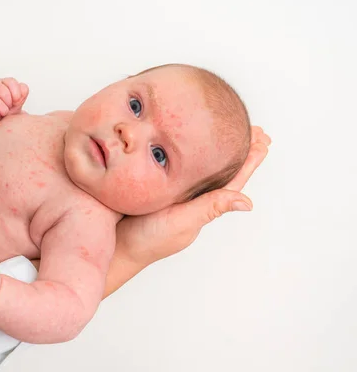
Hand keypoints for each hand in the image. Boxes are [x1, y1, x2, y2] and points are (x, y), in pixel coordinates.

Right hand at [0, 78, 28, 131]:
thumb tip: (22, 89)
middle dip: (9, 103)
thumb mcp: (20, 98)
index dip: (16, 94)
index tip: (16, 101)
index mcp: (5, 82)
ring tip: (4, 112)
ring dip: (3, 110)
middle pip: (3, 92)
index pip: (11, 82)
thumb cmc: (12, 106)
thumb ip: (23, 91)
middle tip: (9, 107)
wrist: (3, 119)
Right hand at [116, 126, 270, 266]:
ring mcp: (170, 190)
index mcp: (200, 203)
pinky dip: (183, 150)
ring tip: (227, 131)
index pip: (231, 177)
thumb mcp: (182, 222)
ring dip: (213, 148)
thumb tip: (248, 203)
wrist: (113, 246)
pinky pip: (172, 163)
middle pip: (218, 167)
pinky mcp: (151, 183)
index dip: (249, 159)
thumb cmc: (148, 240)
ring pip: (196, 164)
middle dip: (236, 149)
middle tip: (256, 130)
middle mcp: (188, 195)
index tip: (263, 140)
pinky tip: (183, 140)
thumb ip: (210, 208)